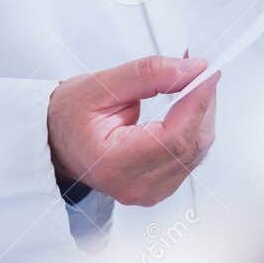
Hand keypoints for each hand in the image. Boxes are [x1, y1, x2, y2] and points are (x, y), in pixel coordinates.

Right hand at [47, 56, 218, 206]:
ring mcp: (149, 192)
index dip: (198, 102)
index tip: (208, 73)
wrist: (55, 141)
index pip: (174, 137)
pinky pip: (190, 157)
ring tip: (189, 84)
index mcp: (115, 164)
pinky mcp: (159, 188)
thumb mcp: (100, 85)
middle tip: (198, 71)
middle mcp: (135, 186)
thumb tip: (192, 69)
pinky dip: (194, 128)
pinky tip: (185, 107)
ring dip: (201, 114)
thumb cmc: (69, 116)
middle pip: (191, 146)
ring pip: (196, 151)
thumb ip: (148, 74)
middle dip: (203, 104)